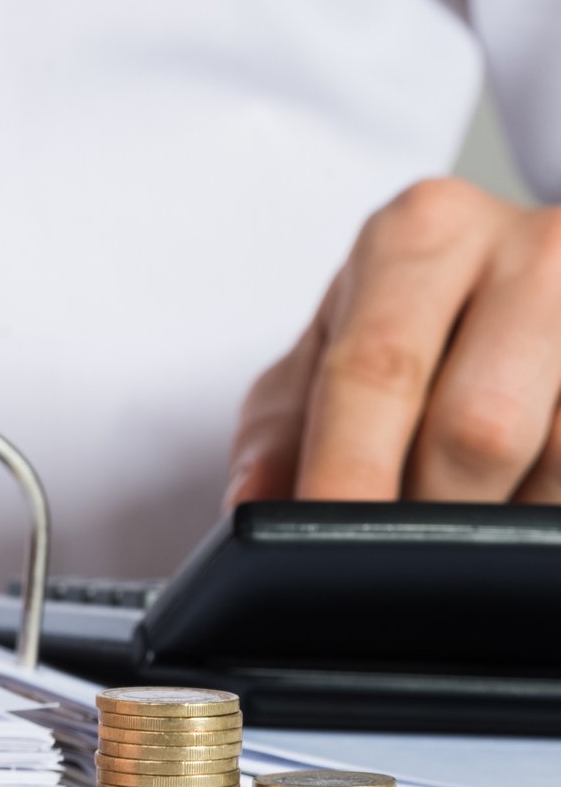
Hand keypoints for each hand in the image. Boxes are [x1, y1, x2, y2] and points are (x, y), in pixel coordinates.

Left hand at [229, 177, 560, 506]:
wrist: (530, 274)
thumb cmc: (413, 323)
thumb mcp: (325, 358)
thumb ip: (280, 432)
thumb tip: (256, 503)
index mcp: (424, 235)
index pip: (378, 369)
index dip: (349, 470)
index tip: (325, 538)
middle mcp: (532, 249)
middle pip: (479, 426)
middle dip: (431, 511)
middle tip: (404, 551)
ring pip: (560, 460)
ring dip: (506, 520)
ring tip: (473, 521)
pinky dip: (551, 508)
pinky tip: (526, 509)